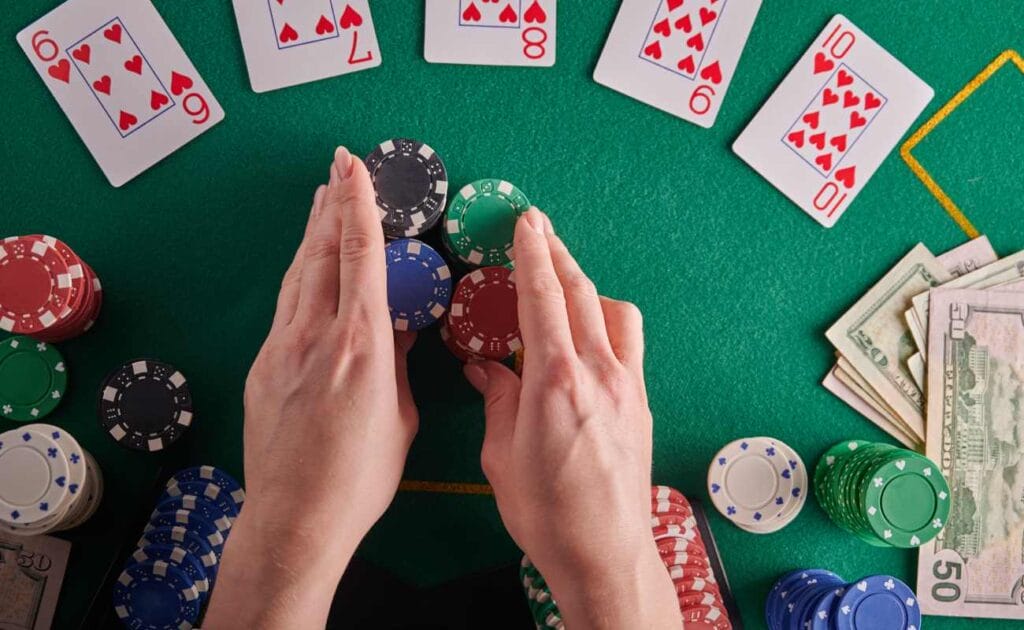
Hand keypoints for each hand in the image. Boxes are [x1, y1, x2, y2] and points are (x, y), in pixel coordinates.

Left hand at [205, 147, 417, 627]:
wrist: (294, 518)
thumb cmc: (361, 479)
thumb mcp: (399, 418)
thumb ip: (400, 364)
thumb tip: (403, 326)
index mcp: (360, 346)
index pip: (360, 258)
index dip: (358, 206)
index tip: (356, 167)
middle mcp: (315, 337)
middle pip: (322, 253)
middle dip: (332, 203)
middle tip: (340, 165)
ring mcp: (282, 349)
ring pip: (298, 274)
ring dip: (312, 232)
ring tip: (322, 199)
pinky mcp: (263, 366)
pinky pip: (286, 306)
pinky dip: (301, 274)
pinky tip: (309, 268)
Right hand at [465, 209, 680, 628]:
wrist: (603, 553)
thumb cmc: (546, 512)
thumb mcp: (502, 455)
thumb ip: (497, 398)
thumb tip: (484, 366)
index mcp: (556, 383)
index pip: (543, 299)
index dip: (533, 254)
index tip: (526, 222)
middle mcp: (599, 374)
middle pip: (580, 292)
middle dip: (558, 252)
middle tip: (538, 226)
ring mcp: (627, 386)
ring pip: (612, 311)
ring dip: (586, 284)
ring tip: (562, 277)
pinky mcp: (641, 402)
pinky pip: (629, 341)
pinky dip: (608, 319)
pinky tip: (589, 328)